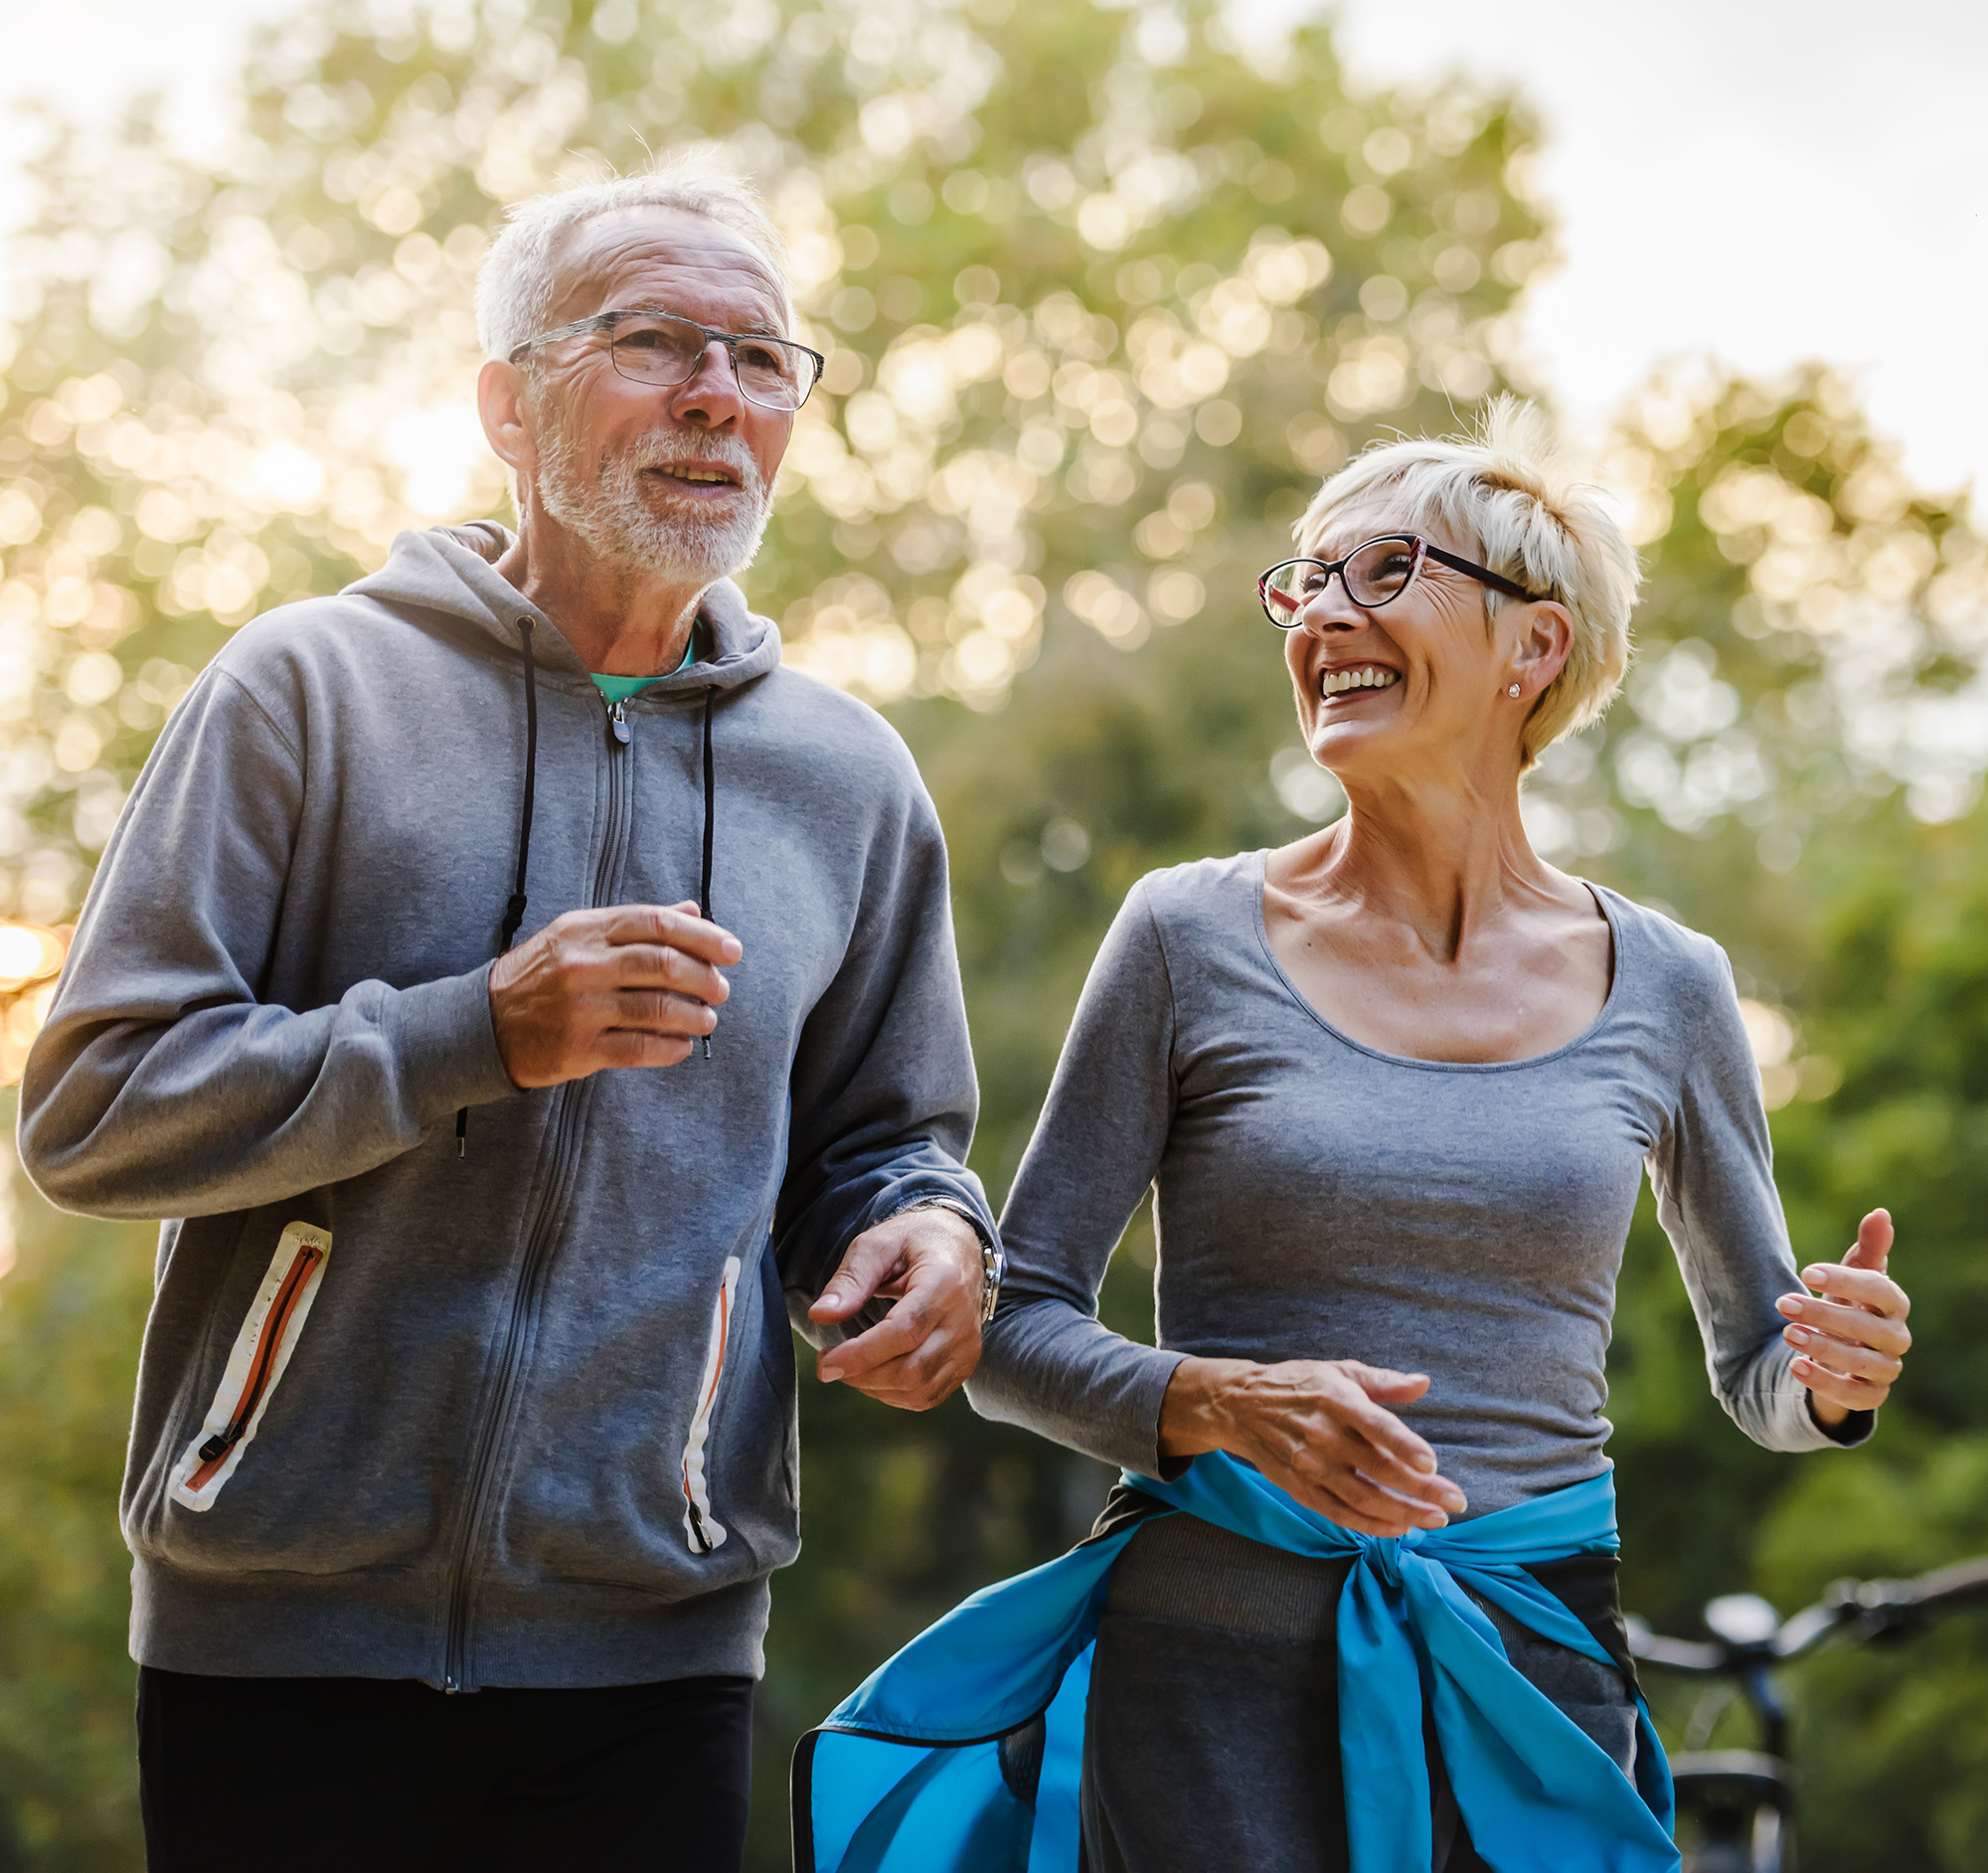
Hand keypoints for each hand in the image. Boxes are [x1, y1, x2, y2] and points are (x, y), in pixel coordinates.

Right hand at [488, 901, 740, 1087]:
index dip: (703, 935)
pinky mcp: (578, 1049)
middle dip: (705, 978)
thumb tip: (692, 910)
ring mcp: (580, 1008)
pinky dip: (670, 1049)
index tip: (731, 950)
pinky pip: (639, 1048)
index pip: (657, 923)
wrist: (483, 1022)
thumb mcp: (580, 936)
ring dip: (694, 1017)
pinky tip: (682, 1047)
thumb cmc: (542, 975)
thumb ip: (635, 925)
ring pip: (657, 1009)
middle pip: (663, 965)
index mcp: (586, 930)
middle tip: (721, 989)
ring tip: (707, 1020)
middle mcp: (583, 965)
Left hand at [810, 1208, 984, 1409]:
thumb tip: (820, 1315)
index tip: (825, 1362)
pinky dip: (894, 1394)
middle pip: (911, 1370)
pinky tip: (874, 1374)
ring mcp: (969, 1347)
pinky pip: (928, 1396)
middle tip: (828, 1362)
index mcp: (944, 1283)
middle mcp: (963, 1321)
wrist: (960, 1247)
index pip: (904, 1332)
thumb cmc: (915, 1242)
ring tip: (849, 1365)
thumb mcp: (879, 1244)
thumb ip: (851, 1279)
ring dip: (874, 1388)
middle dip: (861, 1375)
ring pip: (919, 1390)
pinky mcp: (966, 1364)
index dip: (861, 1354)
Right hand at [1159, 1356, 1467, 1537]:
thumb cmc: (1300, 1385)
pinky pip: (1340, 1515)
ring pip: (1363, 1499)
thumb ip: (1383, 1381)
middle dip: (1421, 1490)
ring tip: (1435, 1520)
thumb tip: (1423, 1383)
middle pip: (1378, 1469)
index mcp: (1336, 1400)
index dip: (1403, 1445)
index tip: (1432, 1464)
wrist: (1240, 1406)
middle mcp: (1323, 1435)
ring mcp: (1310, 1466)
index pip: (1375, 1425)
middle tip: (1456, 1503)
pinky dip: (1371, 1526)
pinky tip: (1399, 1528)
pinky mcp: (1300, 1488)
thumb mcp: (1340, 1371)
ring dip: (1403, 1514)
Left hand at [1777, 1208, 1909, 1425]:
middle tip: (1783, 1303)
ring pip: (1862, 1363)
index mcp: (1893, 1305)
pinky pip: (1855, 1396)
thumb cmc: (1847, 1305)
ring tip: (1787, 1333)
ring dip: (1823, 1347)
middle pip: (1868, 1329)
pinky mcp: (1870, 1395)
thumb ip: (1867, 1249)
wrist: (1838, 1350)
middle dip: (1823, 1315)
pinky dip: (1825, 1383)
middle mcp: (1895, 1338)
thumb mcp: (1850, 1277)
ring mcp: (1885, 1369)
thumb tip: (1880, 1213)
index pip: (1881, 1291)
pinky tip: (1795, 1367)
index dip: (1847, 1281)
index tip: (1806, 1272)